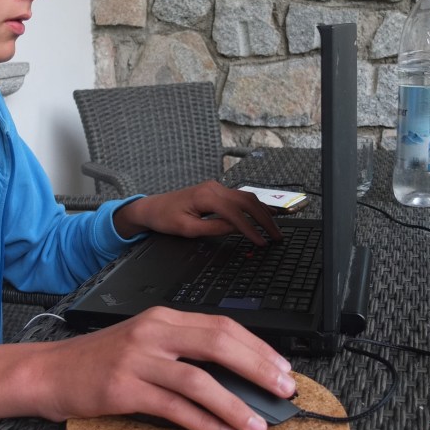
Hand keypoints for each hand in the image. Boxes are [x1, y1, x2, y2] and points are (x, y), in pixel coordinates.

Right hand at [32, 308, 295, 429]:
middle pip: (219, 344)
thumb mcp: (144, 344)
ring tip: (257, 426)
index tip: (282, 368)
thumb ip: (183, 351)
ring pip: (200, 380)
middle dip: (258, 369)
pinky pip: (173, 406)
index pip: (222, 326)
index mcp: (162, 318)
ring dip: (235, 405)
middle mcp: (153, 332)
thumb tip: (235, 375)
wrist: (49, 371)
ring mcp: (137, 359)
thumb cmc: (99, 361)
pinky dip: (202, 422)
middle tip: (283, 391)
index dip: (258, 348)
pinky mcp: (123, 388)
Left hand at [113, 180, 282, 244]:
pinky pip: (240, 197)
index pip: (235, 213)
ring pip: (246, 197)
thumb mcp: (187, 229)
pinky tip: (266, 213)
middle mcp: (214, 187)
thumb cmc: (166, 218)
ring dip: (262, 212)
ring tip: (275, 228)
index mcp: (206, 196)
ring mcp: (216, 187)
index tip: (261, 242)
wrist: (153, 207)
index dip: (250, 229)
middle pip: (247, 201)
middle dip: (264, 219)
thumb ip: (213, 228)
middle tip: (277, 236)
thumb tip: (236, 229)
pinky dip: (254, 206)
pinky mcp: (217, 191)